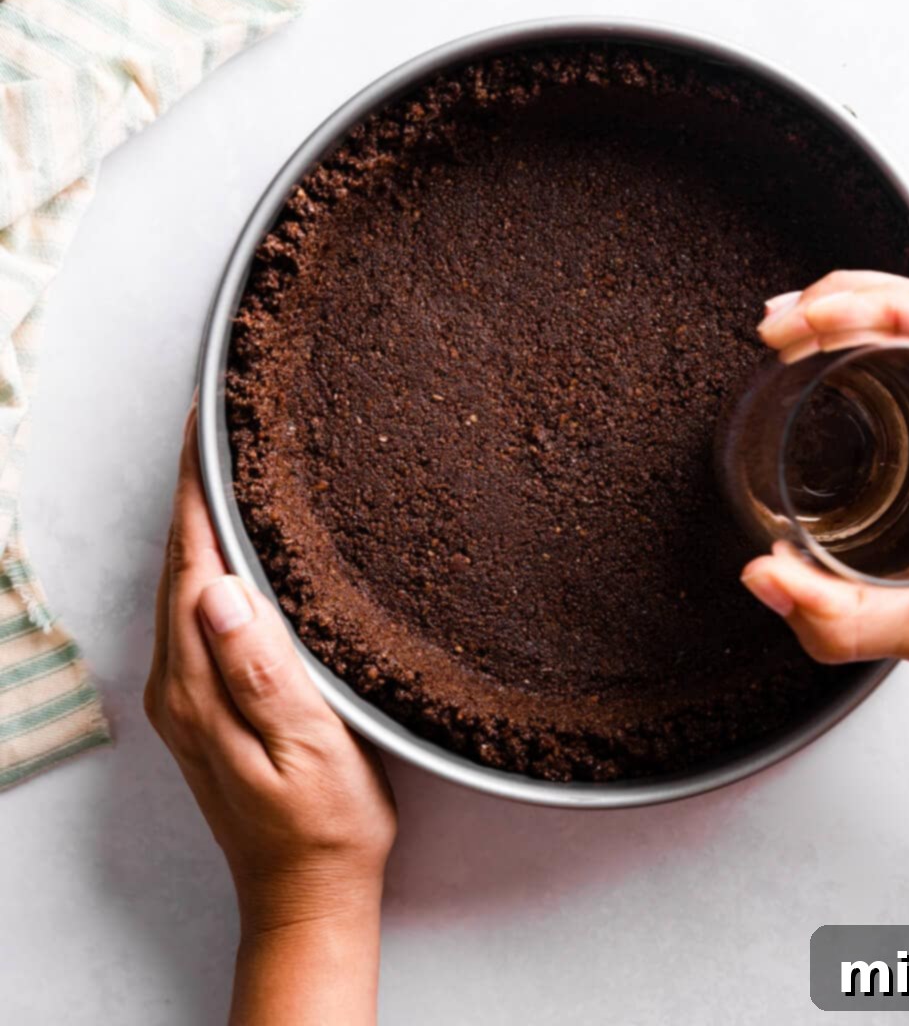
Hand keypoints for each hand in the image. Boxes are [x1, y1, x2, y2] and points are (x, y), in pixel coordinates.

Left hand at [144, 403, 396, 935]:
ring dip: (204, 521)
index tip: (206, 428)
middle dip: (195, 491)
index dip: (196, 491)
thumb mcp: (307, 747)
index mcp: (198, 684)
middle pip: (179, 562)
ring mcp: (187, 691)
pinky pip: (200, 609)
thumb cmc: (322, 822)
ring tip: (232, 468)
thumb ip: (261, 669)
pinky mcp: (204, 699)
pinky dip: (213, 560)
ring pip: (187, 582)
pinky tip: (240, 546)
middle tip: (224, 427)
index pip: (191, 561)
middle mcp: (178, 681)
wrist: (306, 890)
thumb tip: (221, 588)